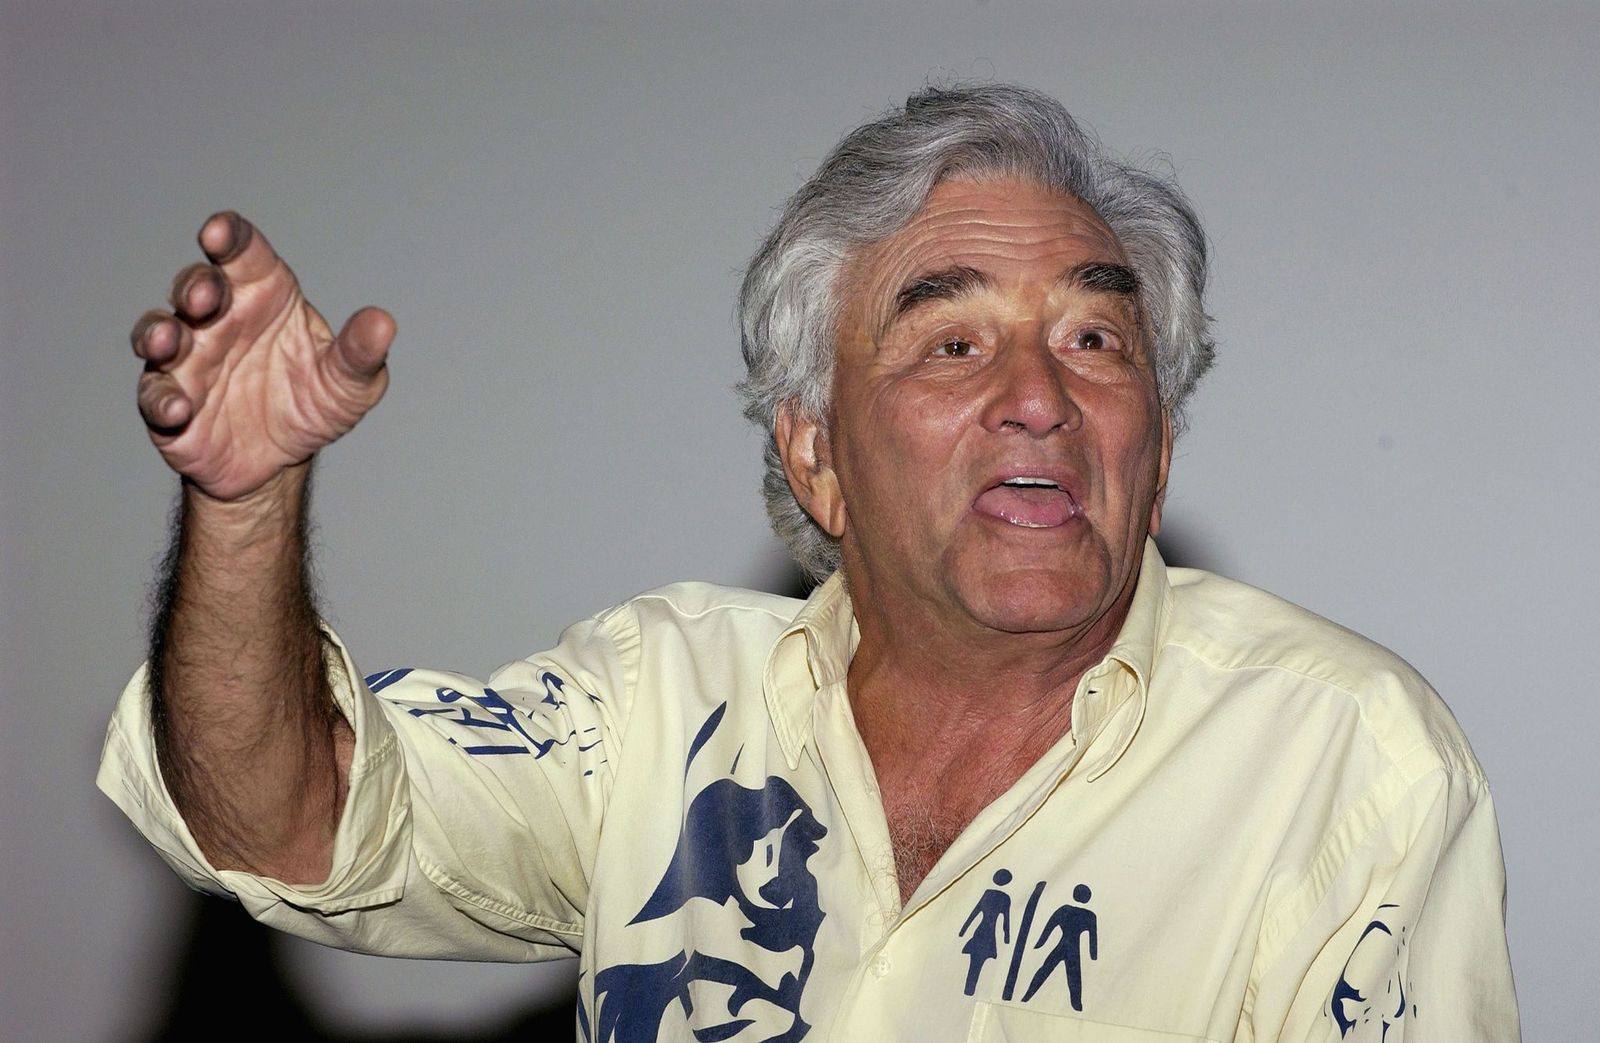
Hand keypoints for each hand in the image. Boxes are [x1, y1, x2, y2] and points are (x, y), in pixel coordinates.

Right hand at [132, 213, 394, 500]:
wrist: (282, 462)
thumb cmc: (312, 403)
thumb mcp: (348, 384)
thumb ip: (360, 353)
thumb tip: (383, 323)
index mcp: (264, 295)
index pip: (243, 253)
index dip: (229, 237)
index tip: (220, 233)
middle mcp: (219, 318)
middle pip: (196, 286)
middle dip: (196, 286)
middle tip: (206, 297)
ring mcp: (188, 358)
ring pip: (160, 333)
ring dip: (160, 334)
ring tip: (168, 343)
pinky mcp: (167, 402)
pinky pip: (155, 394)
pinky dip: (162, 398)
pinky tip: (178, 409)